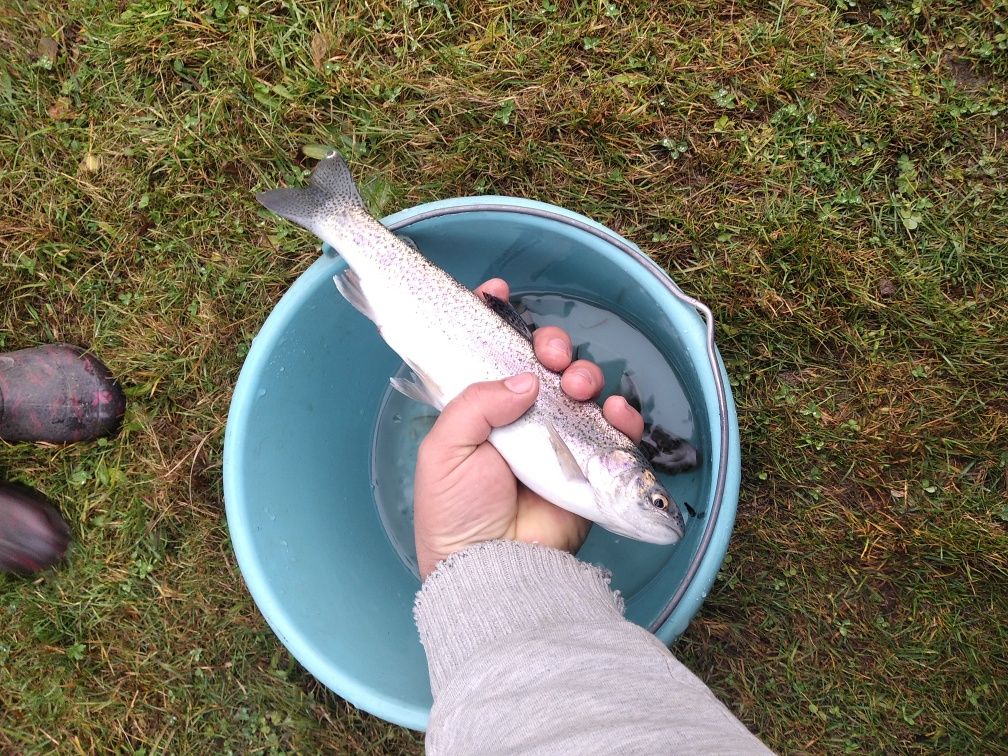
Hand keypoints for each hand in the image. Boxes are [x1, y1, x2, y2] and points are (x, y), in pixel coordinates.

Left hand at [413, 278, 644, 578]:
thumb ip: (478, 402)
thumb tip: (525, 378)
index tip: (498, 293)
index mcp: (479, 409)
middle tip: (552, 356)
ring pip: (580, 388)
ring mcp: (557, 439)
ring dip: (584, 374)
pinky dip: (622, 413)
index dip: (495, 319)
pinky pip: (614, 429)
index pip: (488, 352)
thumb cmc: (456, 511)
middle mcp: (520, 417)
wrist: (492, 567)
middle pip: (543, 364)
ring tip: (577, 386)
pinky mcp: (589, 463)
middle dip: (552, 347)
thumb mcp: (445, 448)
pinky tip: (616, 409)